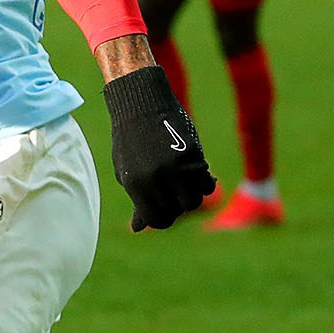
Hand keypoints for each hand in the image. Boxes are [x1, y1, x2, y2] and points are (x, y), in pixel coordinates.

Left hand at [102, 62, 216, 230]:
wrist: (142, 104)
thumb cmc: (131, 140)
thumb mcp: (127, 172)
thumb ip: (137, 199)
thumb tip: (140, 228)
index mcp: (136, 185)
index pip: (156, 219)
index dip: (163, 220)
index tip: (167, 212)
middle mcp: (156, 179)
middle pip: (177, 211)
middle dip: (178, 206)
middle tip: (177, 193)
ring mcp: (176, 167)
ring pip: (194, 200)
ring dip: (193, 196)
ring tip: (187, 184)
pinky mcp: (193, 155)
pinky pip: (206, 183)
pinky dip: (205, 183)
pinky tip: (200, 174)